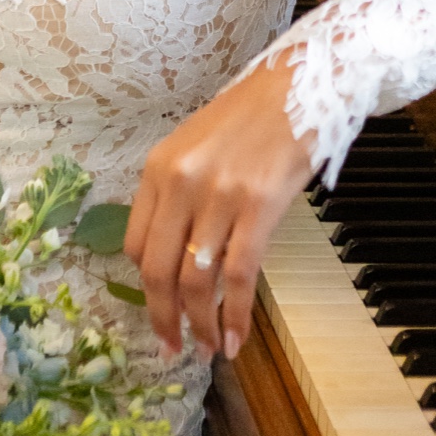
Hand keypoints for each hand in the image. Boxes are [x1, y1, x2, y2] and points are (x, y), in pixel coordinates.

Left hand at [125, 54, 315, 361]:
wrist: (300, 85)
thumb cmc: (249, 117)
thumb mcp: (195, 146)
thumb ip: (177, 194)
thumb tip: (174, 254)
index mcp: (158, 168)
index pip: (135, 244)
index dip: (145, 287)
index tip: (158, 310)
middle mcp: (181, 182)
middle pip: (158, 270)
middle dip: (163, 319)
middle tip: (171, 350)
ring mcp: (220, 196)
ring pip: (197, 280)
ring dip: (200, 325)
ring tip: (207, 350)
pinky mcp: (260, 208)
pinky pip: (239, 277)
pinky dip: (234, 316)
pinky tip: (236, 338)